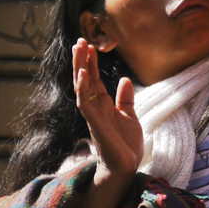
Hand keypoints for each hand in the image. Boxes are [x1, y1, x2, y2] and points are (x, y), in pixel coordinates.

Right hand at [72, 38, 142, 178]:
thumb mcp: (129, 116)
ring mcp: (93, 115)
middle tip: (79, 40)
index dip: (91, 62)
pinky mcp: (95, 124)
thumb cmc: (126, 145)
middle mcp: (95, 108)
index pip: (94, 79)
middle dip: (82, 60)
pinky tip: (84, 74)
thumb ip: (125, 99)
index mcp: (103, 105)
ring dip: (80, 68)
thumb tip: (124, 79)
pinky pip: (86, 103)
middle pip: (85, 79)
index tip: (89, 44)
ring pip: (82, 87)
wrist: (126, 167)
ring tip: (78, 49)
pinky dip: (84, 88)